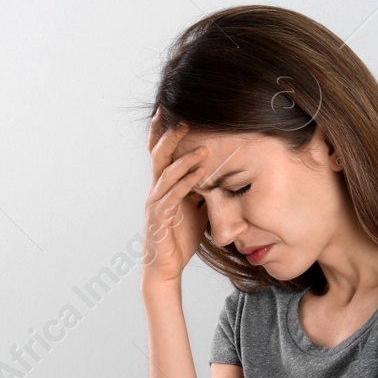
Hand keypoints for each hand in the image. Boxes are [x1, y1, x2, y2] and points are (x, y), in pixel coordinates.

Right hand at [142, 109, 212, 285]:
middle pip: (159, 156)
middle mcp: (156, 190)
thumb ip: (202, 190)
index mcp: (164, 186)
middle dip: (170, 136)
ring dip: (186, 160)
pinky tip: (199, 174)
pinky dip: (185, 184)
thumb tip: (222, 175)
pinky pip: (172, 197)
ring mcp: (155, 204)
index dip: (164, 132)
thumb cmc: (180, 237)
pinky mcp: (159, 219)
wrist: (165, 266)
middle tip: (183, 117)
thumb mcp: (196, 208)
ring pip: (166, 174)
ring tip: (203, 147)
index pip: (162, 153)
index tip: (170, 111)